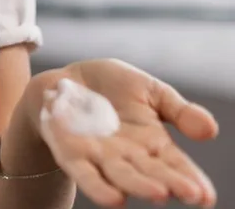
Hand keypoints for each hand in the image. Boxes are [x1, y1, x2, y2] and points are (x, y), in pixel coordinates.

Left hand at [32, 60, 217, 206]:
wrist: (67, 81)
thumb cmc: (112, 88)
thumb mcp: (150, 90)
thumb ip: (179, 111)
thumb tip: (211, 129)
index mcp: (153, 144)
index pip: (175, 165)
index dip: (190, 179)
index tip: (205, 194)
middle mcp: (130, 157)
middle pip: (152, 174)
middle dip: (171, 183)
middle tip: (190, 193)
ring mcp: (101, 157)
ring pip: (122, 176)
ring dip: (139, 186)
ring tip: (159, 193)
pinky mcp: (73, 153)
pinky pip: (85, 172)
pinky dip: (98, 186)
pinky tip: (114, 199)